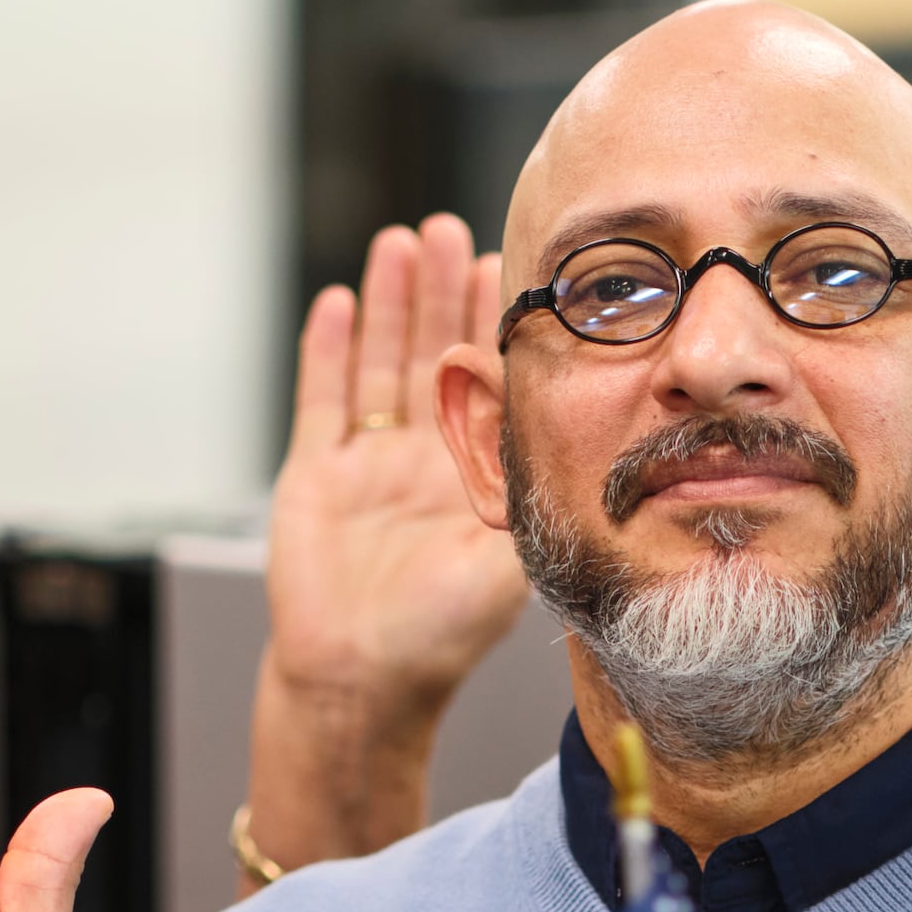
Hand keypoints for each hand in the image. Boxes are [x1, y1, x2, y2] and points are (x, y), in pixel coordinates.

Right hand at [247, 216, 528, 862]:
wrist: (364, 682)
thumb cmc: (439, 636)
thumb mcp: (506, 560)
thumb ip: (531, 500)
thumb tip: (596, 452)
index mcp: (469, 475)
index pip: (487, 382)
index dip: (497, 326)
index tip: (517, 267)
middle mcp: (419, 461)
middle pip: (432, 354)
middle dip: (445, 293)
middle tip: (459, 229)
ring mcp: (366, 463)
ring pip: (380, 362)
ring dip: (393, 302)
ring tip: (407, 240)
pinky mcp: (315, 474)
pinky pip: (323, 399)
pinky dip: (330, 348)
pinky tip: (345, 299)